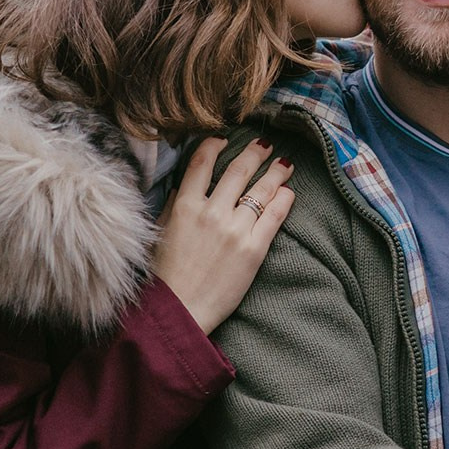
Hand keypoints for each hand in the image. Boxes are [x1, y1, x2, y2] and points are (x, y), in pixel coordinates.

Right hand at [152, 137, 294, 333]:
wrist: (181, 310)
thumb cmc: (165, 276)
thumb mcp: (161, 233)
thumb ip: (174, 206)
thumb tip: (184, 187)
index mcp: (184, 206)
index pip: (201, 163)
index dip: (214, 145)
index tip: (223, 138)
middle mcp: (211, 212)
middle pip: (238, 171)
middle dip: (254, 153)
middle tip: (265, 144)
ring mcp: (234, 230)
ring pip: (260, 190)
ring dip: (275, 172)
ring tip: (285, 163)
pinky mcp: (253, 249)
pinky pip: (273, 216)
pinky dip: (283, 200)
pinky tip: (288, 192)